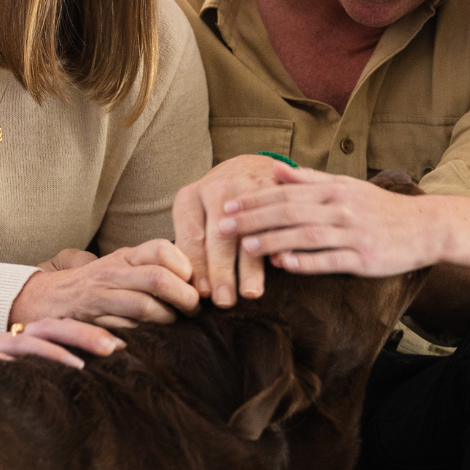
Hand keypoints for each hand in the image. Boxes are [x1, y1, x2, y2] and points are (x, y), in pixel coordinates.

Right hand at [0, 318, 125, 369]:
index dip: (95, 333)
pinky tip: (70, 365)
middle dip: (95, 333)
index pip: (68, 329)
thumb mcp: (11, 375)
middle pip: (65, 325)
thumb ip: (37, 375)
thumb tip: (72, 390)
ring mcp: (6, 342)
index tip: (127, 345)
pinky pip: (24, 351)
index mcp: (28, 339)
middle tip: (126, 345)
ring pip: (50, 333)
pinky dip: (49, 355)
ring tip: (109, 349)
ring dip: (81, 339)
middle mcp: (20, 336)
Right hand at [10, 239, 198, 329]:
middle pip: (158, 279)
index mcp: (125, 255)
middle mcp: (113, 272)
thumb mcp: (122, 265)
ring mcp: (101, 297)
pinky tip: (154, 338)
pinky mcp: (93, 321)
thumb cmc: (97, 283)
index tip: (194, 283)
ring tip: (176, 325)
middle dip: (184, 297)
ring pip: (144, 307)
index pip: (161, 249)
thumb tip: (196, 278)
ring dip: (167, 320)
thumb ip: (152, 266)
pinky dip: (144, 335)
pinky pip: (125, 329)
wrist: (47, 298)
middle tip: (195, 310)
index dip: (185, 267)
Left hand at [171, 154, 280, 307]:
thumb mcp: (194, 219)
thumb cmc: (213, 207)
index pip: (193, 236)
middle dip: (221, 271)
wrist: (244, 168)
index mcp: (191, 197)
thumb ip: (191, 248)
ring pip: (249, 231)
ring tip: (250, 293)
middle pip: (219, 235)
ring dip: (249, 266)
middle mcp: (218, 188)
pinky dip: (277, 244)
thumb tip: (198, 290)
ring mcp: (247, 185)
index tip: (203, 294)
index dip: (198, 266)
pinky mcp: (273, 188)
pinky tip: (279, 265)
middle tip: (224, 301)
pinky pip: (276, 220)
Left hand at [221, 166, 444, 276]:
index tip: (227, 206)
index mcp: (334, 190)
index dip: (255, 199)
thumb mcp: (346, 187)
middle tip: (225, 226)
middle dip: (255, 219)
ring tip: (247, 247)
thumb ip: (308, 180)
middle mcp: (342, 208)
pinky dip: (307, 262)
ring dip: (275, 240)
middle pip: (291, 211)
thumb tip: (274, 169)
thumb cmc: (379, 208)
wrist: (425, 227)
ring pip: (307, 235)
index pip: (286, 192)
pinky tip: (284, 264)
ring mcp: (354, 233)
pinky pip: (331, 260)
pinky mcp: (364, 259)